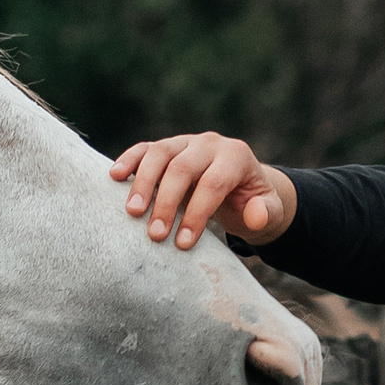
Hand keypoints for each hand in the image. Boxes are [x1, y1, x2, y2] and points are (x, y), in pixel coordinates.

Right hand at [110, 130, 297, 251]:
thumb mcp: (269, 211)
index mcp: (236, 156)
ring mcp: (185, 142)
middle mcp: (209, 144)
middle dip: (167, 202)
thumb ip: (265, 213)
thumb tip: (254, 215)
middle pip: (183, 168)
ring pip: (160, 153)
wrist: (241, 185)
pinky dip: (129, 160)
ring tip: (132, 212)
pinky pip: (145, 149)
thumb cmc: (252, 202)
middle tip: (155, 235)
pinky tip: (114, 177)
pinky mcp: (167, 148)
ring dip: (143, 183)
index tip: (183, 243)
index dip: (197, 213)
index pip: (213, 183)